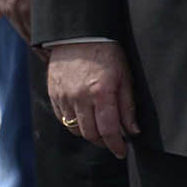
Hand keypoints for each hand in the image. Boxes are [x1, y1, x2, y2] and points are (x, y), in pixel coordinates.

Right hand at [45, 40, 137, 158]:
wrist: (79, 34)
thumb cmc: (107, 53)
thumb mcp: (125, 77)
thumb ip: (127, 106)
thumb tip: (132, 131)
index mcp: (101, 93)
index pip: (109, 131)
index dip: (117, 146)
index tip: (122, 151)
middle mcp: (80, 97)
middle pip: (90, 134)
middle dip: (103, 142)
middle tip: (112, 141)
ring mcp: (64, 96)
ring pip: (74, 128)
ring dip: (88, 133)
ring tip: (98, 128)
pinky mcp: (53, 92)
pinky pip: (61, 117)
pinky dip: (73, 122)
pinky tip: (83, 117)